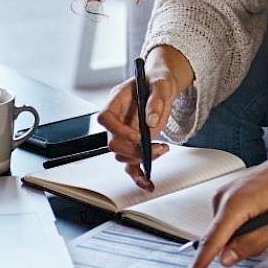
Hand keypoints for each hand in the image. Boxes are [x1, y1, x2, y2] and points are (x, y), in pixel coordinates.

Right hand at [96, 74, 175, 190]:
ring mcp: (124, 135)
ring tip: (162, 149)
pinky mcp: (135, 145)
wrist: (161, 87)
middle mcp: (117, 121)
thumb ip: (156, 100)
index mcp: (115, 102)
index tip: (138, 135)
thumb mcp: (160, 84)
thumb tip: (150, 121)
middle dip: (134, 149)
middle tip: (155, 146)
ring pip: (123, 156)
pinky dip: (139, 176)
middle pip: (114, 143)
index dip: (119, 130)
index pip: (105, 119)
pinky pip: (132, 165)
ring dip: (142, 158)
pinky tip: (148, 184)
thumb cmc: (156, 82)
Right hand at [182, 159, 267, 267]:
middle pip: (220, 239)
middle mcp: (224, 197)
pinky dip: (243, 226)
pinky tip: (261, 215)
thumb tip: (226, 258)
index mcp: (235, 204)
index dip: (199, 265)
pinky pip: (228, 222)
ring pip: (226, 232)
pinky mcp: (226, 196)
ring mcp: (223, 195)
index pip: (212, 242)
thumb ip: (253, 243)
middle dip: (241, 245)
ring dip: (244, 235)